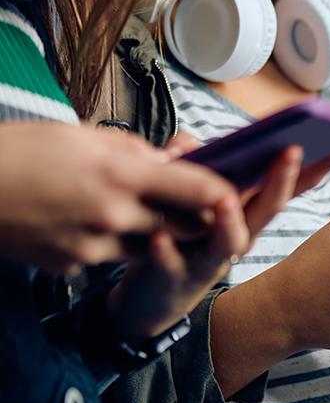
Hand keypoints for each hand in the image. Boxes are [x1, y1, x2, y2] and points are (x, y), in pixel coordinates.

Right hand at [0, 123, 236, 274]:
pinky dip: (110, 242)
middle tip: (197, 206)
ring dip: (152, 231)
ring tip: (130, 208)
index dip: (222, 191)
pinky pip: (108, 257)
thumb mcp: (78, 135)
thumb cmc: (14, 153)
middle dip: (193, 218)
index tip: (234, 190)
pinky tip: (83, 221)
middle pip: (181, 226)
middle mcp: (112, 215)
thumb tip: (166, 161)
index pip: (196, 189)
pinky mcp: (73, 267)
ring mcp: (92, 247)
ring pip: (148, 245)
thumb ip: (131, 151)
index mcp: (118, 174)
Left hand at [107, 144, 305, 339]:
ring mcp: (210, 258)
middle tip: (293, 150)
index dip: (325, 160)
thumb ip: (188, 167)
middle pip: (268, 207)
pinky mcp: (175, 277)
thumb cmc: (178, 244)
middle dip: (282, 179)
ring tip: (225, 200)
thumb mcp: (189, 200)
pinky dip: (167, 253)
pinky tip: (159, 237)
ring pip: (229, 241)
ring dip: (230, 222)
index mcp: (248, 211)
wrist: (153, 302)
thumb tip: (188, 140)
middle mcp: (239, 236)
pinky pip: (172, 264)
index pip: (292, 182)